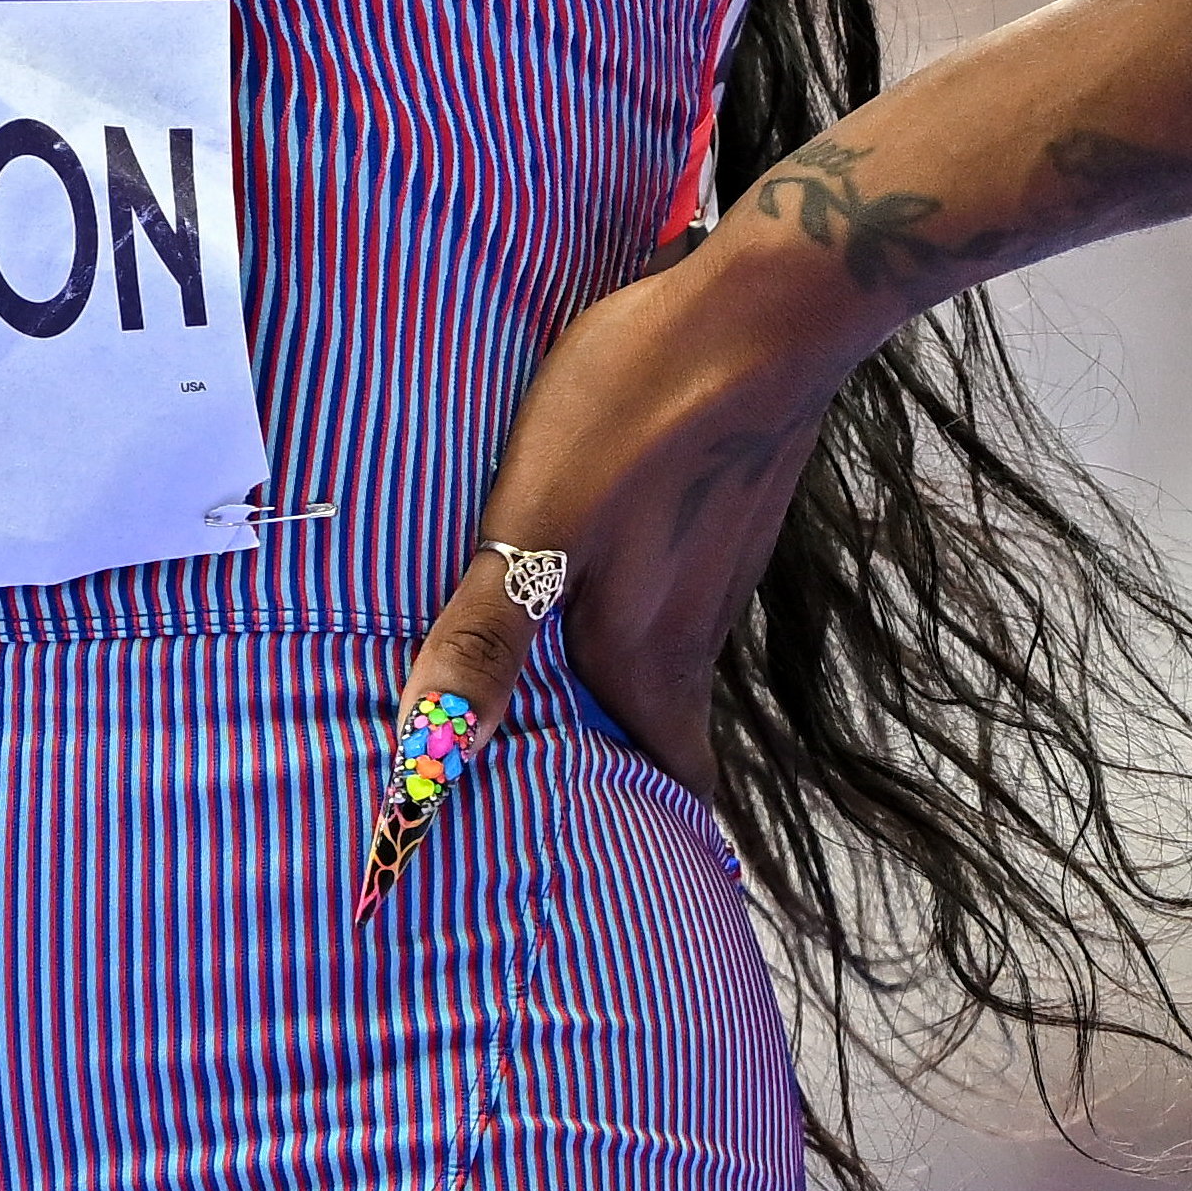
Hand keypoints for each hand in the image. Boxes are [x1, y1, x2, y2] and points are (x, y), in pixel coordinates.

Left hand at [390, 235, 856, 799]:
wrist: (766, 305)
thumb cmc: (639, 408)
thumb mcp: (535, 527)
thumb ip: (484, 645)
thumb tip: (426, 768)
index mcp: (651, 658)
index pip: (668, 792)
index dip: (647, 843)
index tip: (615, 884)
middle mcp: (693, 633)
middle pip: (657, 735)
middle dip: (615, 780)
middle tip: (557, 814)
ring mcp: (714, 572)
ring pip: (660, 666)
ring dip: (615, 698)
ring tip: (543, 719)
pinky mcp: (716, 516)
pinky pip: (666, 600)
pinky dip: (625, 623)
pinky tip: (582, 591)